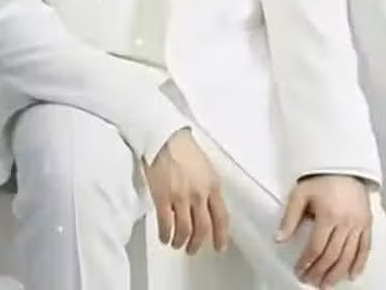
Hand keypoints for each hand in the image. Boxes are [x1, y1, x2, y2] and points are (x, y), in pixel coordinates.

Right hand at [143, 129, 229, 254]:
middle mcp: (199, 193)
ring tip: (177, 243)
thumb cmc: (182, 147)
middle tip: (193, 249)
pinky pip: (166, 225)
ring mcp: (181, 197)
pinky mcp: (163, 197)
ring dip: (181, 241)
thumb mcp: (204, 166)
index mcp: (212, 184)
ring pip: (185, 231)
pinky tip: (165, 237)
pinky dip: (166, 235)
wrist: (163, 136)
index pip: (222, 217)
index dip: (221, 235)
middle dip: (198, 243)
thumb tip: (206, 206)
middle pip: (203, 228)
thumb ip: (207, 186)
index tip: (219, 246)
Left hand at [277, 175, 371, 287]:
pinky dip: (359, 264)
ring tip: (327, 284)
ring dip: (337, 274)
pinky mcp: (367, 223)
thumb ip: (290, 217)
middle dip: (320, 272)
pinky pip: (365, 248)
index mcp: (327, 215)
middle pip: (332, 255)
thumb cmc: (320, 178)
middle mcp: (345, 222)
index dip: (307, 263)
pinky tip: (351, 275)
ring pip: (348, 256)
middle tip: (311, 281)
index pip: (316, 247)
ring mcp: (358, 224)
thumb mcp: (300, 193)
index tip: (299, 271)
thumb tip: (279, 239)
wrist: (343, 165)